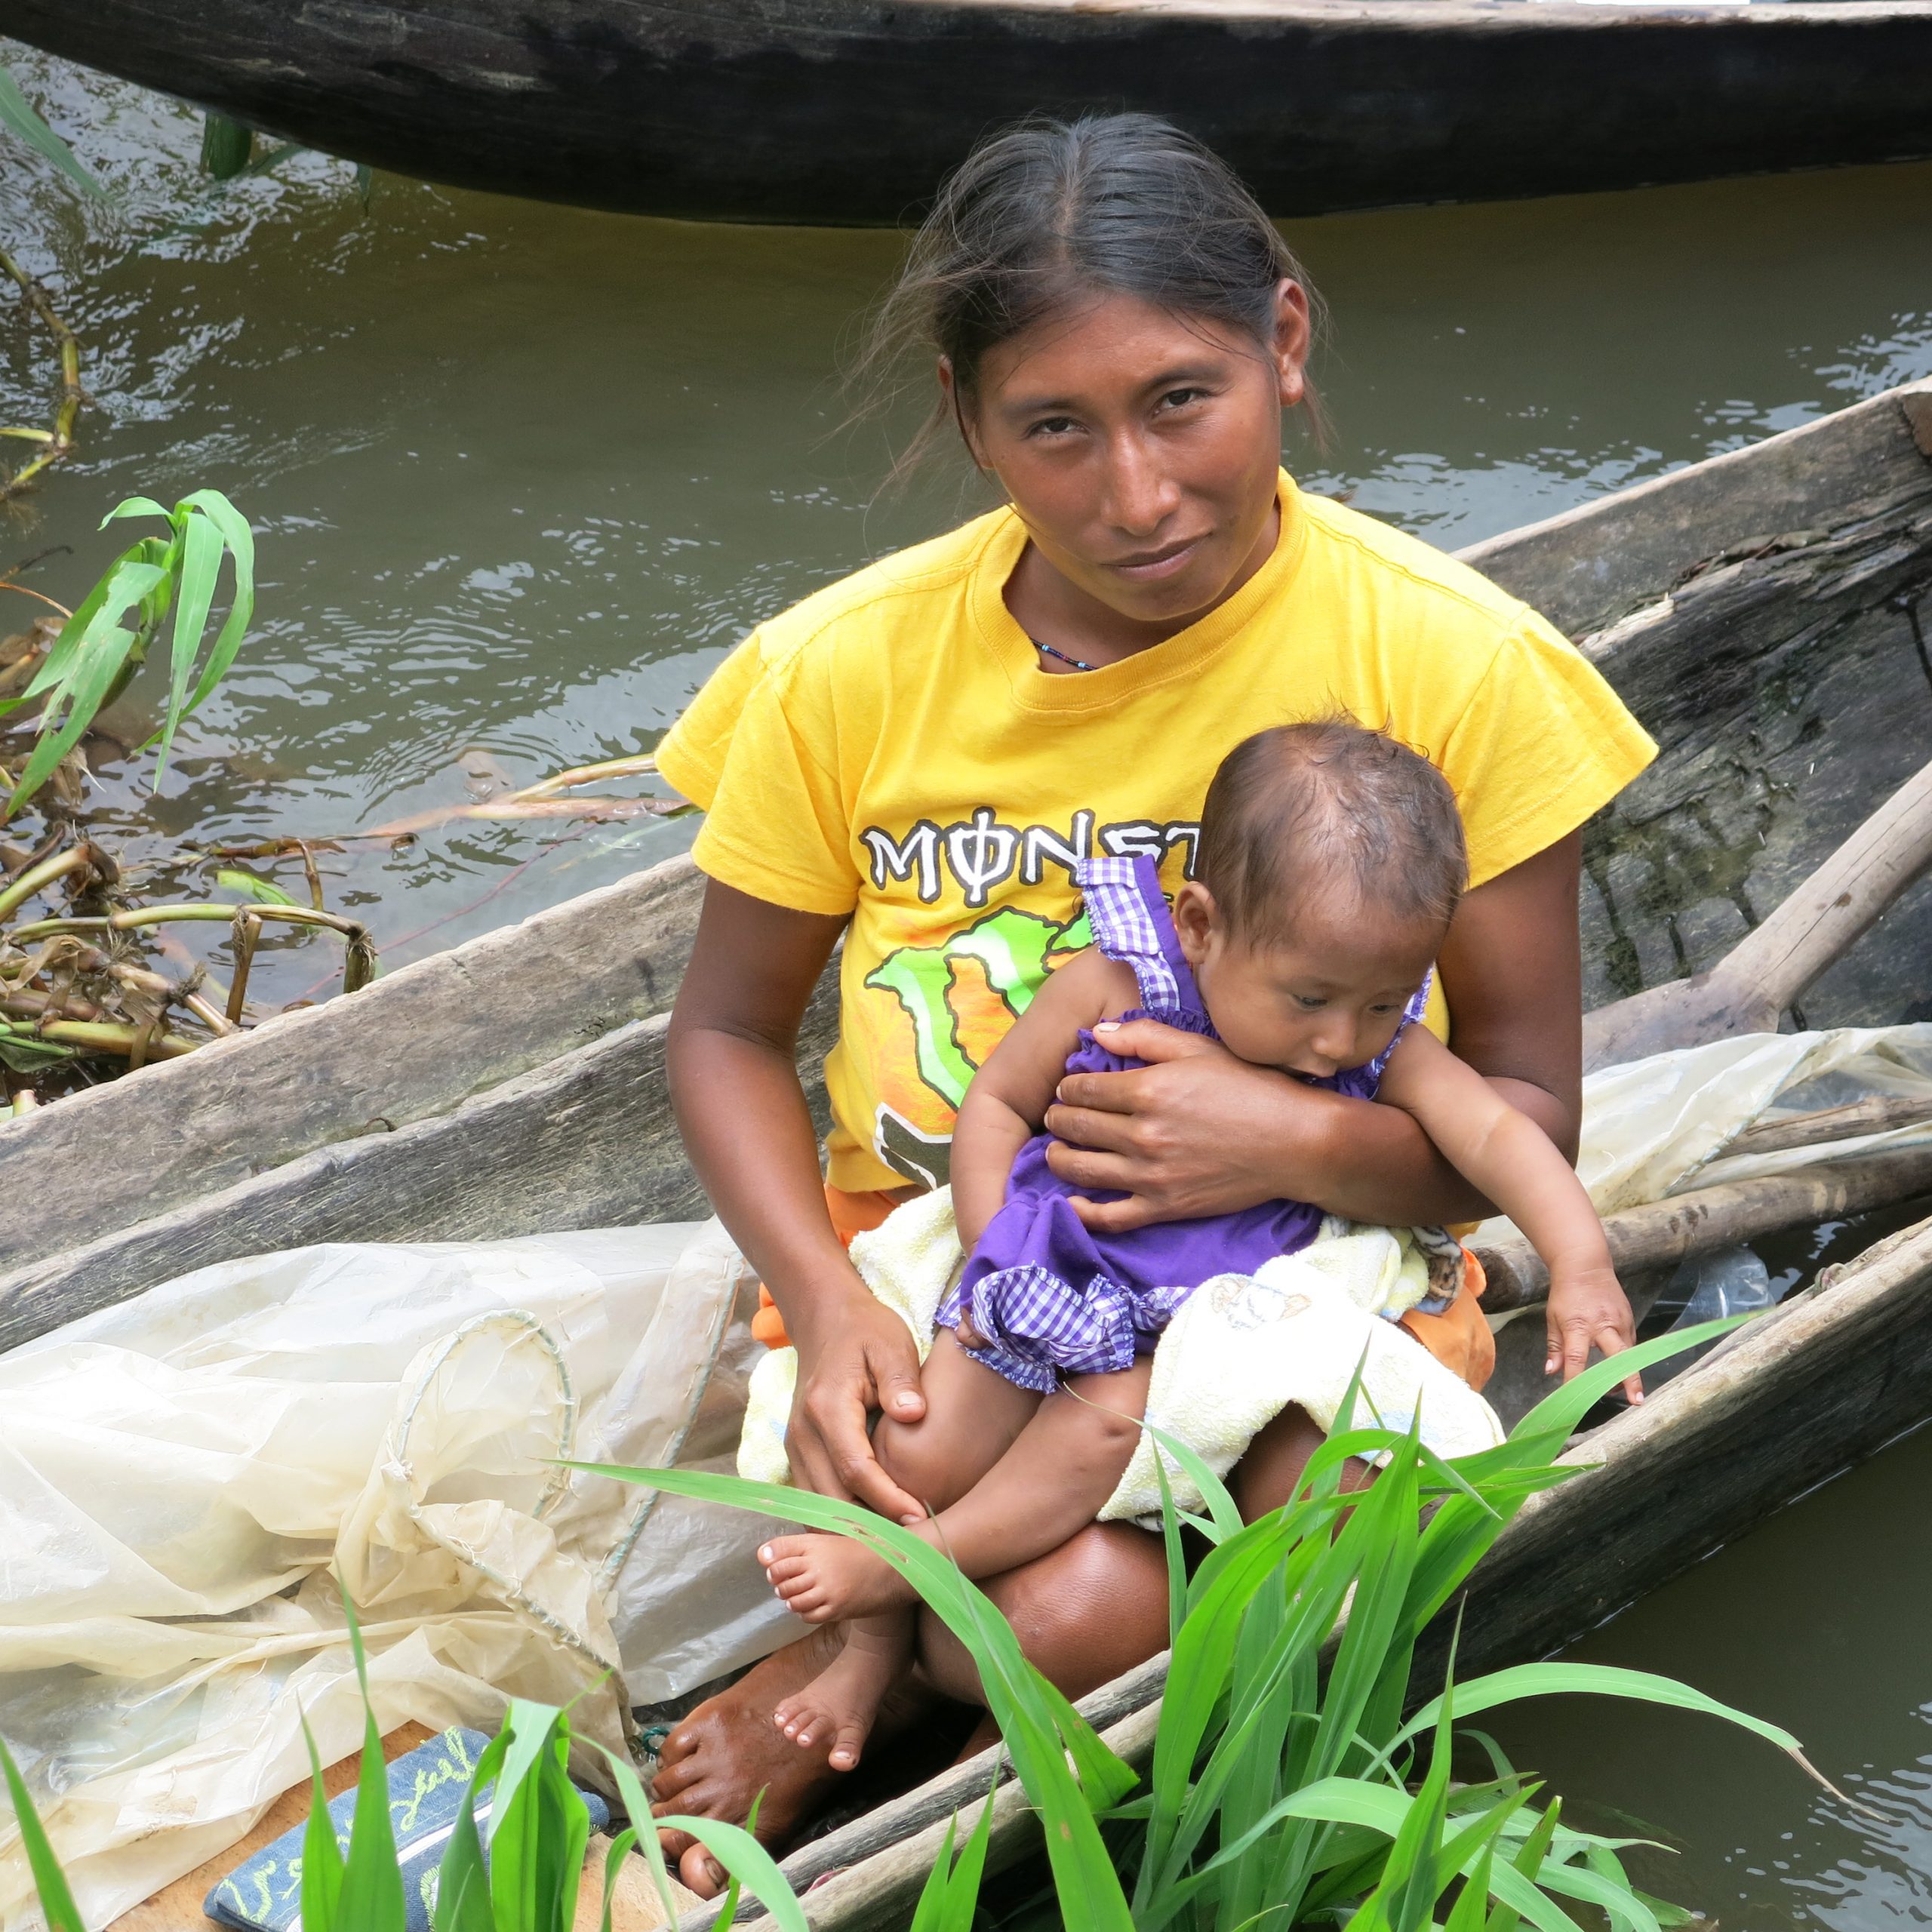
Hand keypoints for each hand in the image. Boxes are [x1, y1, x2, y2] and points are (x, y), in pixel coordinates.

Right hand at [786, 1288, 927, 1521]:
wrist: (825, 1319)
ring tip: (894, 1544)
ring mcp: (795, 1445)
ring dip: (851, 1530)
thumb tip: (914, 1415)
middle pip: (832, 1500)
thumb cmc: (865, 1331)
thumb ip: (900, 1380)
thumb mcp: (890, 1345)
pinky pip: (814, 1497)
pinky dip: (838, 1518)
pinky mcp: (798, 1453)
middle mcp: (804, 1433)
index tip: (920, 1519)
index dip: (887, 1500)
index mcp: (828, 1408)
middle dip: (870, 1529)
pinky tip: (871, 1526)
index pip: (856, 1470)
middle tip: (911, 1547)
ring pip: (817, 1506)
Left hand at [1041, 1019, 1335, 1233]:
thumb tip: (1096, 1032)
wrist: (1295, 1142)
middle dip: (1059, 1119)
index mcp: (1149, 1091)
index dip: (1068, 1087)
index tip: (1067, 1088)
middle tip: (1056, 1116)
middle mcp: (1143, 1135)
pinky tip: (1069, 1203)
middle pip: (1077, 1127)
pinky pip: (1110, 1217)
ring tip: (1056, 1151)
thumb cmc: (1251, 1088)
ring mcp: (1152, 1176)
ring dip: (1059, 1158)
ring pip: (1083, 1170)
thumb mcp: (1199, 1049)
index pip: (1084, 1089)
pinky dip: (1082, 1213)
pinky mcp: (1165, 1208)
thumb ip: (1144, 1036)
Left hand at [1545, 1263, 1642, 1404]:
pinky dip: (1627, 1357)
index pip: (1576, 1358)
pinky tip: (1621, 1366)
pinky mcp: (1630, 1318)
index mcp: (1578, 1325)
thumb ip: (1555, 1347)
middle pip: (1619, 1356)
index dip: (1575, 1379)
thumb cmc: (1565, 1293)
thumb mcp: (1553, 1318)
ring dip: (1628, 1372)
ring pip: (1629, 1352)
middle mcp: (1603, 1324)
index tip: (1575, 1398)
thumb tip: (1552, 1372)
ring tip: (1625, 1391)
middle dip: (1628, 1379)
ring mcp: (1620, 1321)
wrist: (1585, 1265)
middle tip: (1635, 1400)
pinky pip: (1631, 1343)